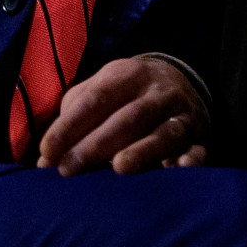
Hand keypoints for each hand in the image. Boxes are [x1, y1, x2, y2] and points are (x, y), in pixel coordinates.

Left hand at [34, 55, 210, 175]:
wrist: (181, 81)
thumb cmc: (126, 95)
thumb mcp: (100, 90)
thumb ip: (72, 119)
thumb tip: (44, 161)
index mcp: (128, 75)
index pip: (96, 98)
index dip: (70, 125)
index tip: (47, 152)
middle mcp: (159, 92)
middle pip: (129, 117)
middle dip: (97, 144)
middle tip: (69, 169)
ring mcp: (183, 115)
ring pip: (165, 133)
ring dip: (143, 150)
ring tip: (120, 168)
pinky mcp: (201, 138)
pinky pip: (199, 150)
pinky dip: (190, 162)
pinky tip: (176, 171)